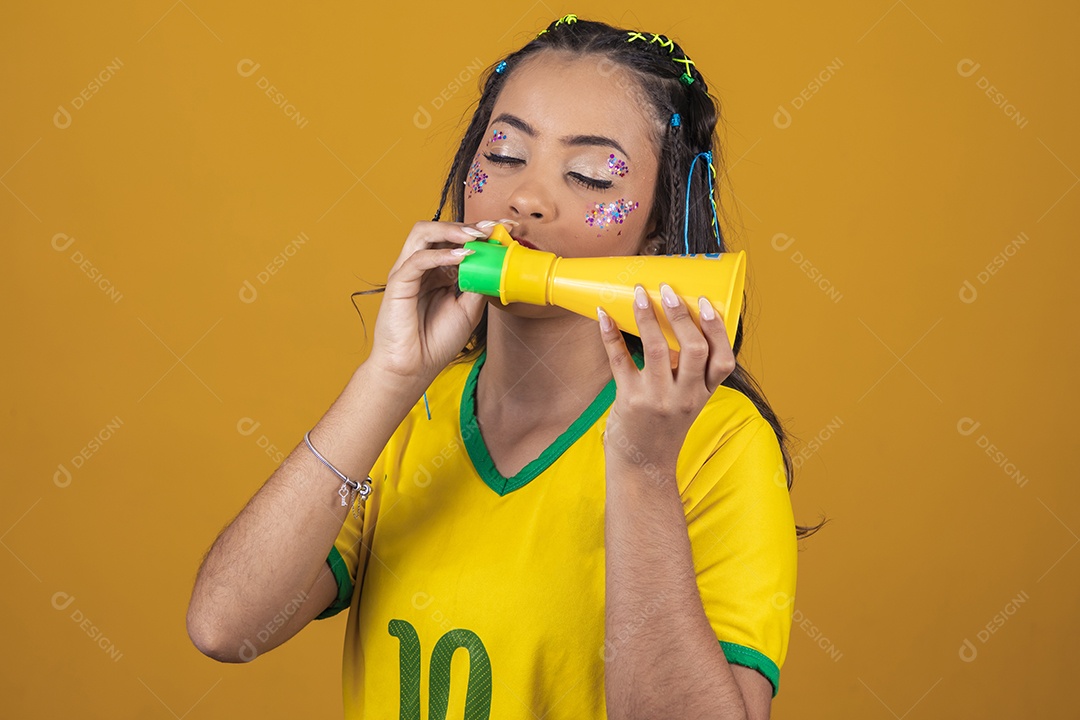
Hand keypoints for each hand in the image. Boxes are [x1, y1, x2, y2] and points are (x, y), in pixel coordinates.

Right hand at [365, 220, 495, 389]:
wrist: (414, 368)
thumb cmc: (437, 341)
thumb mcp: (470, 309)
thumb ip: (479, 283)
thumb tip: (496, 260)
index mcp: (439, 271)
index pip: (457, 240)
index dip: (481, 230)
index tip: (507, 226)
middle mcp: (423, 267)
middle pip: (440, 230)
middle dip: (469, 226)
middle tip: (492, 227)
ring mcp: (408, 272)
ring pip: (423, 233)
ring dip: (451, 231)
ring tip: (475, 237)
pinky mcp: (398, 283)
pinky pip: (418, 259)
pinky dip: (441, 254)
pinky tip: (461, 256)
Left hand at [597, 283, 736, 474]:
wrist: (643, 467)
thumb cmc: (663, 428)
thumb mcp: (687, 402)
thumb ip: (687, 372)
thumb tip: (674, 322)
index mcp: (703, 394)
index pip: (723, 359)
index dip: (717, 328)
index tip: (706, 302)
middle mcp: (684, 397)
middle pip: (693, 349)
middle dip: (682, 315)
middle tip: (669, 291)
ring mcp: (657, 399)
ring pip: (656, 349)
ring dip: (647, 316)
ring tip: (640, 294)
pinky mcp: (630, 400)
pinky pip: (620, 360)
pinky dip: (611, 335)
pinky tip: (604, 315)